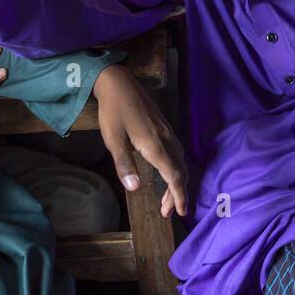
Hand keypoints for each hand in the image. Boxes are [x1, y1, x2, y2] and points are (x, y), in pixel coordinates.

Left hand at [94, 65, 188, 217]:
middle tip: (167, 211)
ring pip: (180, 161)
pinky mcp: (164, 127)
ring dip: (177, 181)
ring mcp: (167, 132)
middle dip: (177, 193)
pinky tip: (166, 171)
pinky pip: (177, 152)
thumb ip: (124, 164)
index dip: (179, 196)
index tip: (181, 212)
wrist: (118, 82)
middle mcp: (166, 140)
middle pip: (180, 171)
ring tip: (166, 197)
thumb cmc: (113, 111)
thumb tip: (135, 188)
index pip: (174, 177)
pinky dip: (175, 168)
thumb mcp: (113, 139)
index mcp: (155, 146)